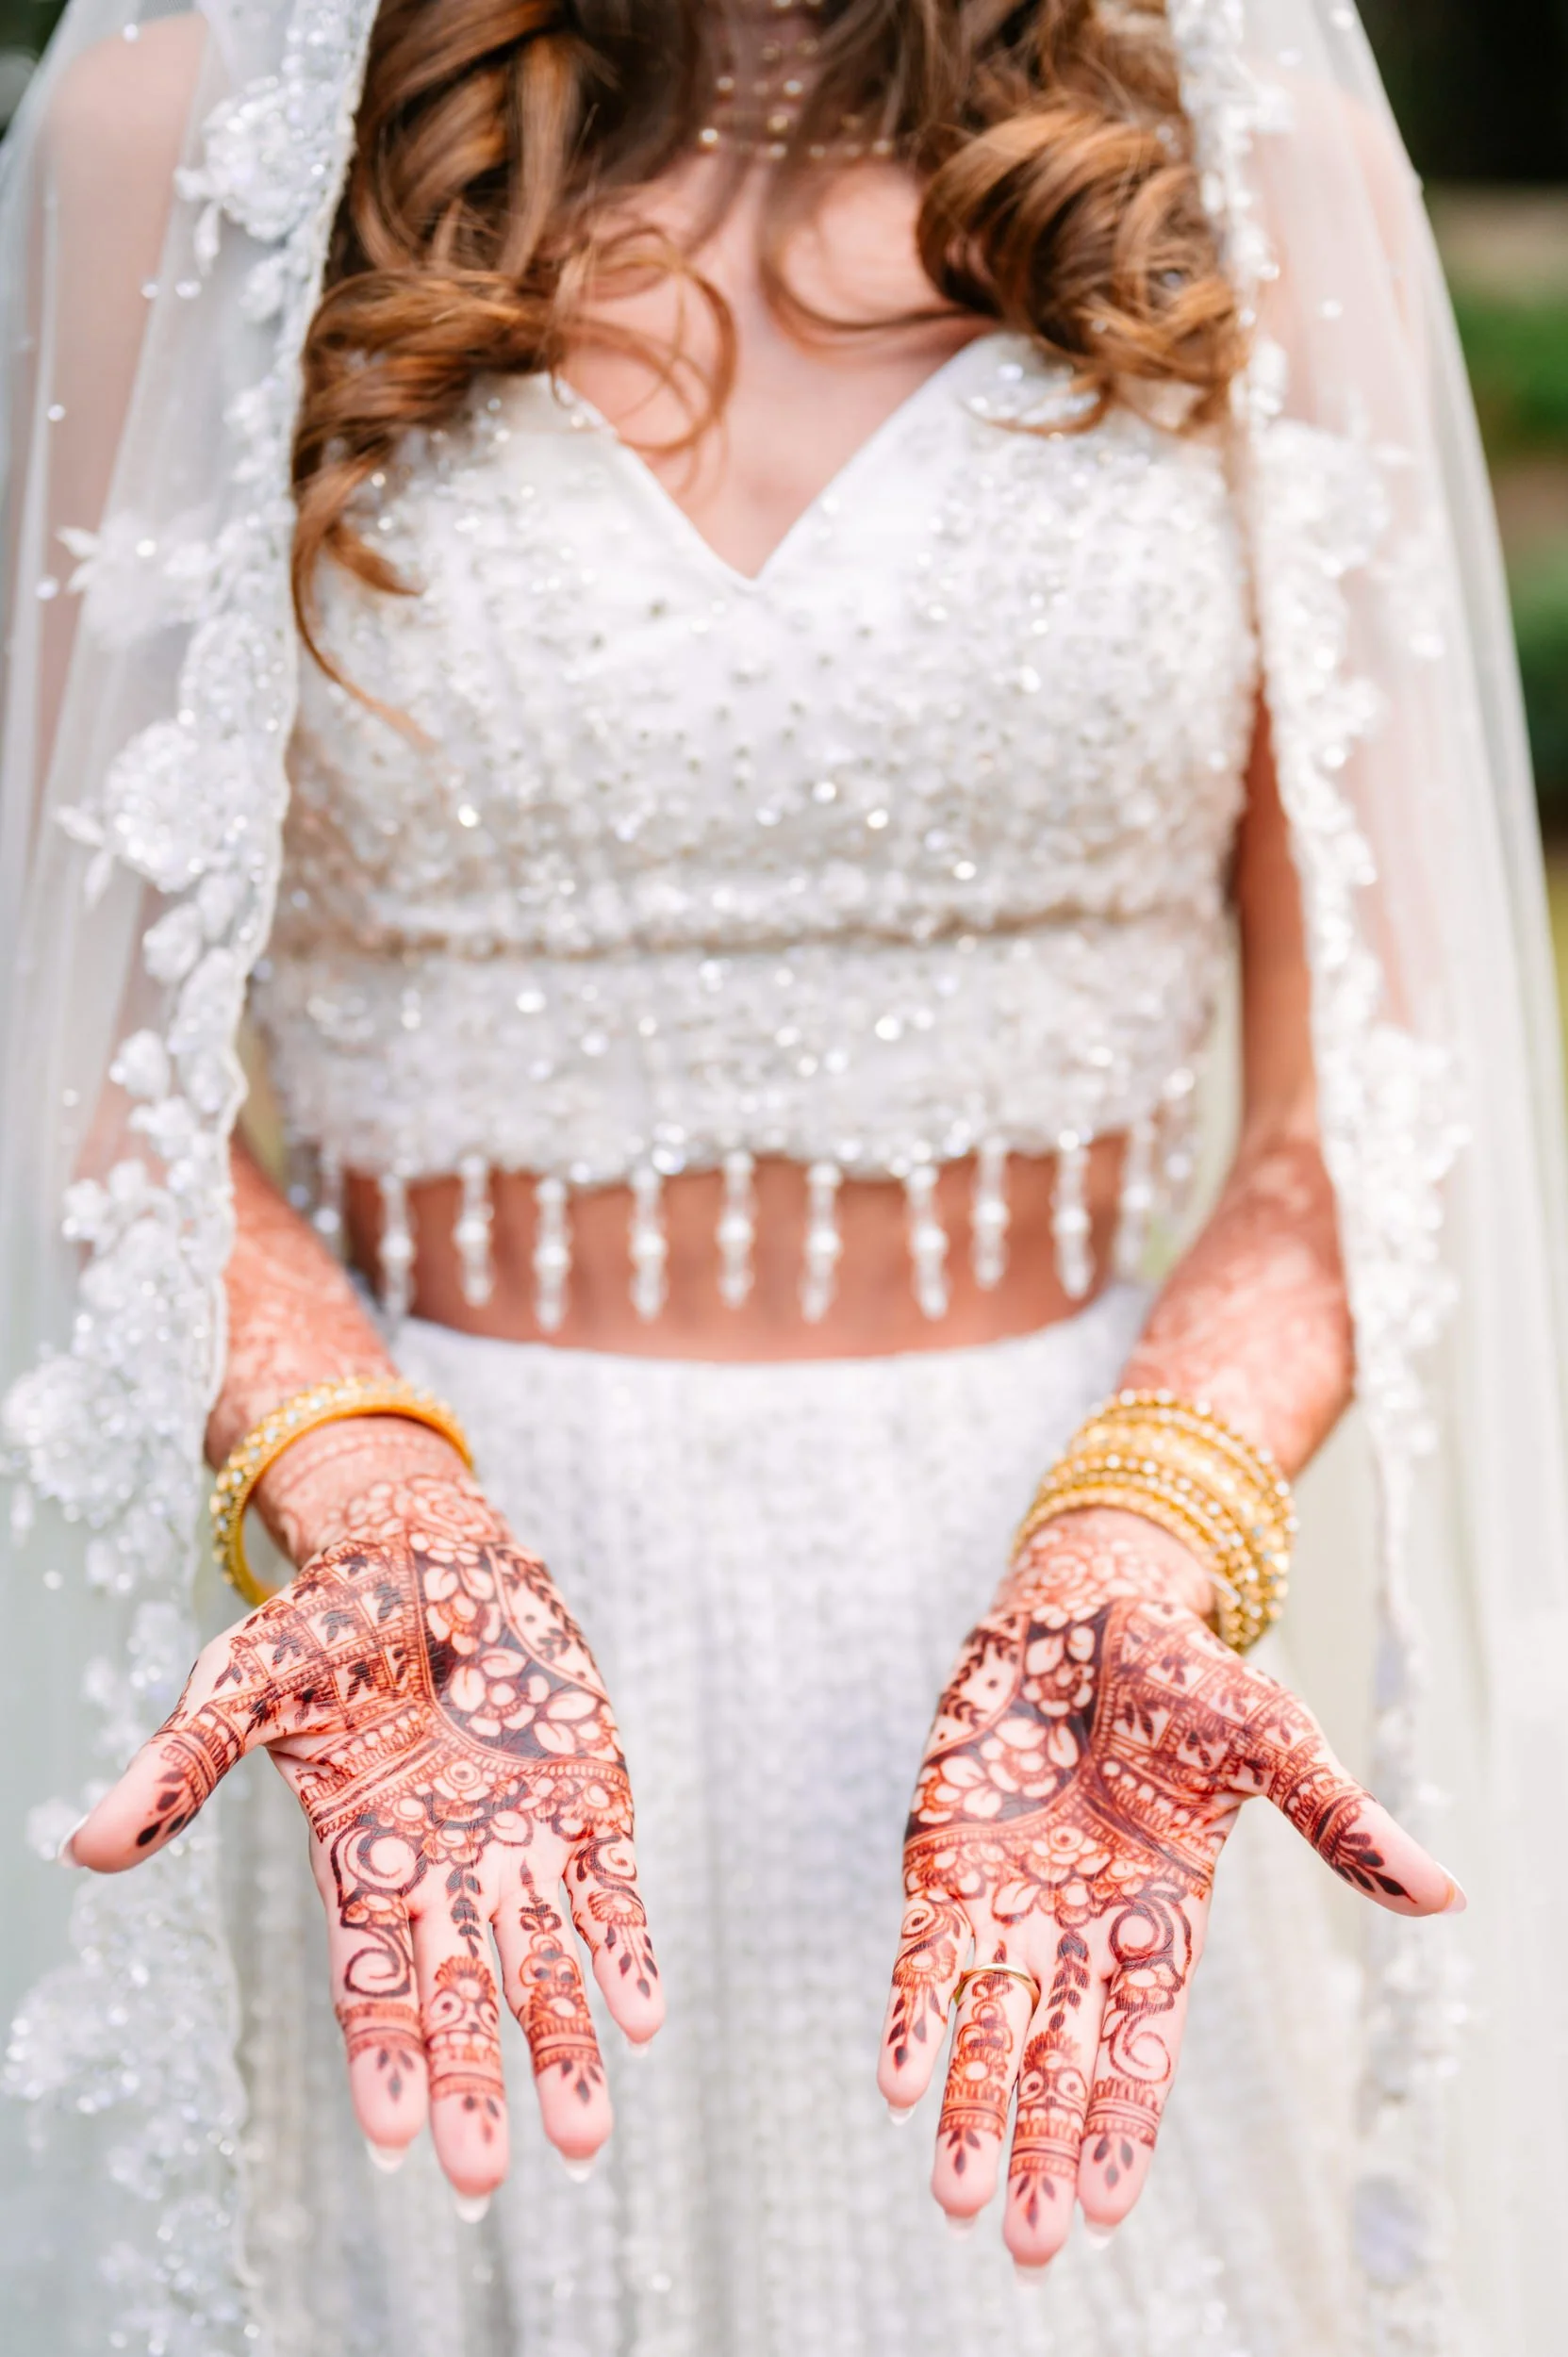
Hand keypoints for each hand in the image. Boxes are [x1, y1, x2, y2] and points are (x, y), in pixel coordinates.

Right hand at [67, 1470, 662, 2201]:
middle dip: (471, 2084)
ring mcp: (519, 1844)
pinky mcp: (586, 1802)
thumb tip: (88, 1847)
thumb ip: (183, 1763)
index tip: (395, 2139)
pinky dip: (626, 1952)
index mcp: (358, 1864)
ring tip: (584, 2136)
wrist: (433, 1548)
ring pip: (544, 1967)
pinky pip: (610, 1893)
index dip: (384, 2059)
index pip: (372, 1984)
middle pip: (459, 2000)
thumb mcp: (244, 1683)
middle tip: (480, 2180)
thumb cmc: (329, 1620)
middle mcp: (443, 1876)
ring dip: (564, 2046)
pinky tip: (644, 2019)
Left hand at [876, 1510, 1457, 2267]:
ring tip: (958, 2197)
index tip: (1105, 2208)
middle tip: (1025, 2239)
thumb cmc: (1186, 1674)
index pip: (1144, 2044)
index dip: (1124, 2122)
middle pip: (1062, 2059)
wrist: (1083, 1600)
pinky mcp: (946, 1860)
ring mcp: (1010, 1900)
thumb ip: (1337, 1821)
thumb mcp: (1273, 1741)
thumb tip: (1444, 1894)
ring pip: (988, 2027)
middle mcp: (1082, 1929)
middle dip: (1043, 2144)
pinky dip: (913, 2017)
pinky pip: (925, 1954)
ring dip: (971, 2107)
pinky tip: (897, 2084)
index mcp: (1164, 1919)